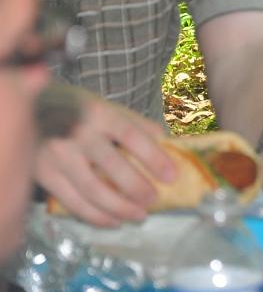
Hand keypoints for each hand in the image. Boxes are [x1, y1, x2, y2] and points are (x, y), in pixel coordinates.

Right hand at [35, 85, 175, 226]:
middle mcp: (77, 133)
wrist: (26, 107)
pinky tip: (114, 221)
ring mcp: (58, 155)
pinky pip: (72, 201)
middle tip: (153, 200)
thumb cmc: (76, 109)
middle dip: (137, 187)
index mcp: (99, 113)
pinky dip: (96, 216)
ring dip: (119, 208)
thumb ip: (135, 123)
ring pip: (93, 189)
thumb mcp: (106, 106)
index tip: (171, 176)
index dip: (153, 157)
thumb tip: (167, 142)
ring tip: (139, 216)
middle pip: (112, 166)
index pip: (131, 136)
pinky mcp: (43, 174)